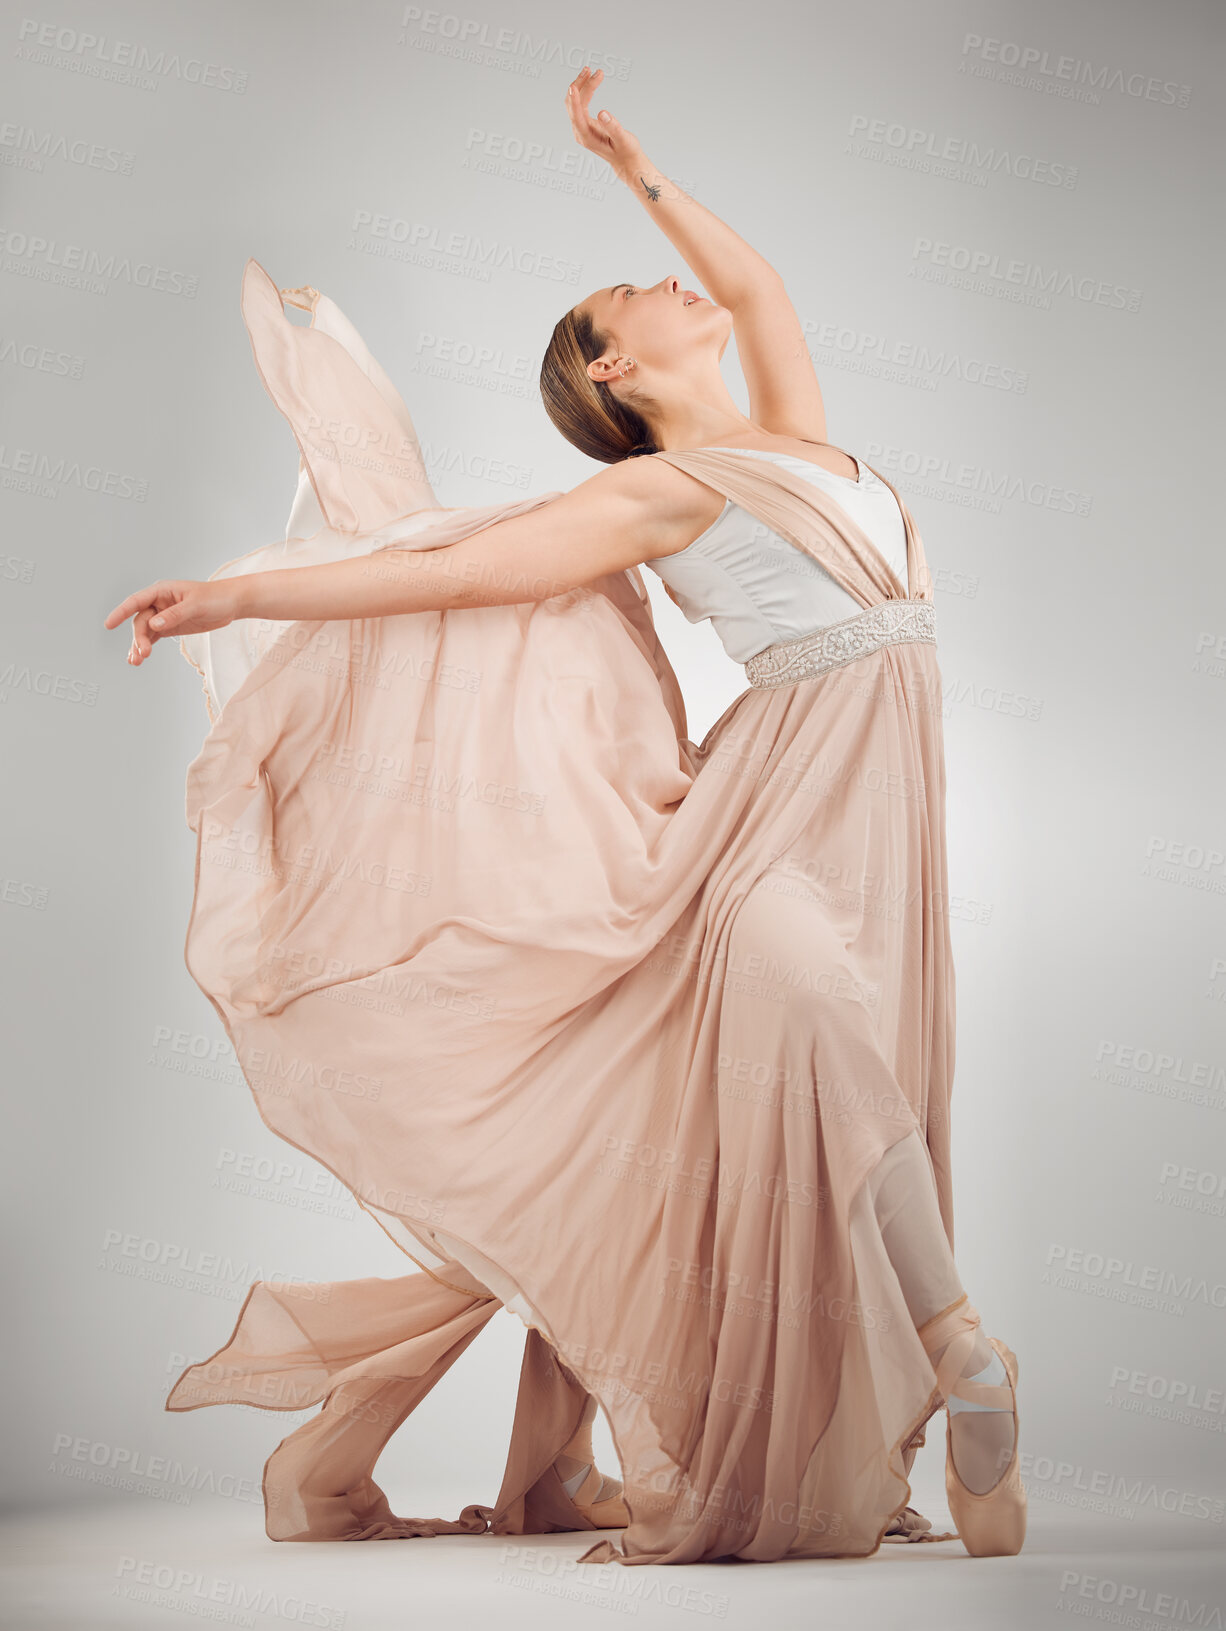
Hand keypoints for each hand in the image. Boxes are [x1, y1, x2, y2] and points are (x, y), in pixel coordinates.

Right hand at [103, 577, 240, 665]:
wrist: (231, 603)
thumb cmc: (214, 598)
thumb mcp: (196, 605)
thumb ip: (175, 615)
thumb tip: (154, 624)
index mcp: (161, 591)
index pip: (136, 601)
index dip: (121, 612)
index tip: (109, 625)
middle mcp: (158, 602)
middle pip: (140, 621)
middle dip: (139, 638)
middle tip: (143, 654)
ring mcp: (163, 615)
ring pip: (144, 631)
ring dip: (139, 646)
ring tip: (135, 662)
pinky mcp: (169, 627)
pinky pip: (152, 637)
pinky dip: (146, 647)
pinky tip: (138, 658)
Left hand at [564, 66, 643, 182]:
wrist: (626, 161)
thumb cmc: (626, 151)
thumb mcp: (623, 140)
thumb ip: (613, 127)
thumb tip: (602, 113)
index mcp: (587, 137)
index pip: (576, 115)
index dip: (574, 100)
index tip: (574, 85)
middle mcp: (580, 132)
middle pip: (573, 104)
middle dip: (581, 85)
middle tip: (592, 70)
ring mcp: (581, 127)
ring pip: (575, 102)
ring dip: (582, 85)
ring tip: (592, 71)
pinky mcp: (585, 123)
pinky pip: (580, 103)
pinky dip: (585, 91)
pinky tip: (591, 80)